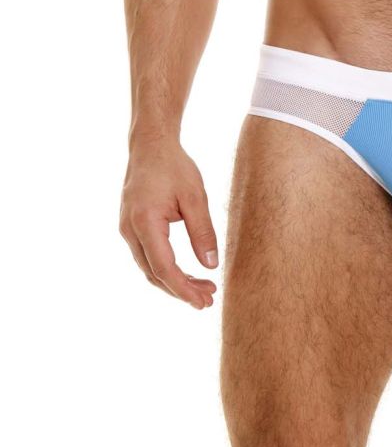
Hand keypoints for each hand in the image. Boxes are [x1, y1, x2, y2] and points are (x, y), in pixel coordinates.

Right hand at [119, 138, 218, 308]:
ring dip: (173, 281)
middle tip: (208, 299)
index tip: (203, 301)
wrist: (150, 145)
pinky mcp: (130, 227)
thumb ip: (202, 231)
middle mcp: (129, 230)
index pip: (164, 268)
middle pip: (154, 274)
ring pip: (148, 268)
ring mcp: (126, 229)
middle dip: (180, 290)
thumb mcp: (195, 196)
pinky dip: (165, 268)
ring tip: (202, 288)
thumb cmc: (174, 166)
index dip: (183, 288)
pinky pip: (147, 256)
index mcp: (144, 222)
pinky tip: (186, 272)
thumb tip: (211, 266)